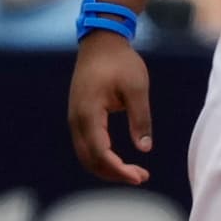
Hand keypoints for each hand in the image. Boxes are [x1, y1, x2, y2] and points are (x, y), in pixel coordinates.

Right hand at [67, 32, 152, 184]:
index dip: (118, 169)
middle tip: (141, 177)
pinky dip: (102, 157)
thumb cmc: (121, 63)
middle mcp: (76, 120)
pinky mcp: (79, 117)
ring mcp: (75, 119)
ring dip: (108, 167)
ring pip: (86, 155)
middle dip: (114, 173)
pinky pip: (87, 145)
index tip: (139, 177)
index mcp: (89, 114)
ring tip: (134, 172)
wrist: (101, 42)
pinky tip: (120, 160)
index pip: (100, 153)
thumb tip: (145, 148)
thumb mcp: (137, 88)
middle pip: (90, 160)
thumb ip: (140, 118)